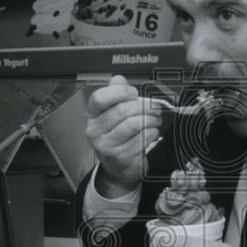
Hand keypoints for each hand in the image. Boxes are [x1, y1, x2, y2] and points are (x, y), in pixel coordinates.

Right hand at [85, 75, 161, 196]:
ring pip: (134, 124)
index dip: (120, 92)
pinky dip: (152, 133)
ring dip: (150, 119)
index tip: (133, 93)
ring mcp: (107, 146)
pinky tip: (152, 132)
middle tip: (154, 107)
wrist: (118, 168)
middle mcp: (95, 131)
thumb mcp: (113, 113)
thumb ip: (116, 94)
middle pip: (122, 110)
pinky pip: (142, 139)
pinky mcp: (121, 157)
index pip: (99, 98)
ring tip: (155, 119)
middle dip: (144, 106)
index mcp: (91, 116)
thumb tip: (119, 79)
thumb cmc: (118, 136)